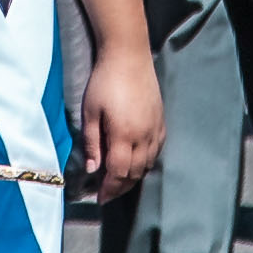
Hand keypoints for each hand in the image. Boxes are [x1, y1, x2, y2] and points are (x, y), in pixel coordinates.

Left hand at [71, 44, 165, 197]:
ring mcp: (155, 128)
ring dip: (134, 176)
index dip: (109, 189)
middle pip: (135, 172)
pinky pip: (157, 150)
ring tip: (120, 181)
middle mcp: (144, 136)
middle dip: (121, 187)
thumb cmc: (105, 81)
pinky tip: (137, 162)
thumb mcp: (90, 112)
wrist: (128, 55)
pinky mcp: (161, 120)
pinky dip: (146, 162)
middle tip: (107, 193)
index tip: (100, 197)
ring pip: (148, 164)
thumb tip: (92, 169)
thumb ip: (92, 143)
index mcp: (124, 135)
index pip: (119, 173)